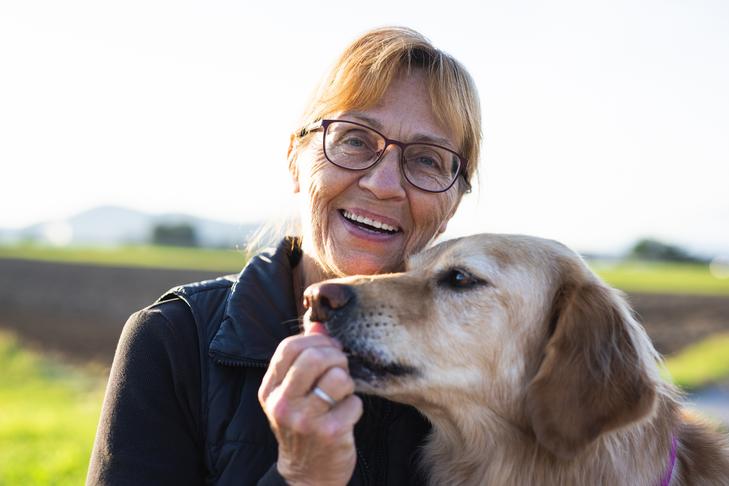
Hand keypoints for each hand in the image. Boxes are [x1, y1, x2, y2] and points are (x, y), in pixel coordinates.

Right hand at [258, 332, 361, 485]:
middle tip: (340, 368)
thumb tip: (318, 322)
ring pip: (338, 377)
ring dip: (347, 383)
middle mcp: (283, 404)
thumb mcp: (292, 392)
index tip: (329, 347)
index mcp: (270, 390)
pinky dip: (355, 407)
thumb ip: (302, 356)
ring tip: (341, 395)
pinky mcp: (329, 433)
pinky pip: (354, 402)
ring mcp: (305, 420)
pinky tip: (345, 416)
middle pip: (314, 357)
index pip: (290, 347)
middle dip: (336, 357)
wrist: (307, 476)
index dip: (315, 340)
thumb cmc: (302, 426)